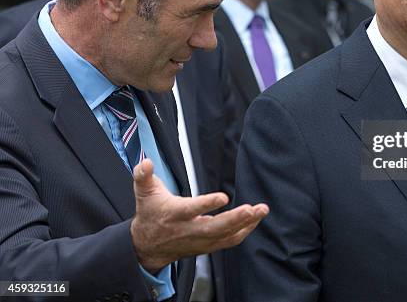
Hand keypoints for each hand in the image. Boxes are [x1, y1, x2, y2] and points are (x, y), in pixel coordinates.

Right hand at [130, 159, 268, 272]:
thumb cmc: (150, 213)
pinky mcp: (207, 245)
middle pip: (214, 227)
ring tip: (261, 210)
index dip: (206, 205)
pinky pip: (229, 241)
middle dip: (235, 219)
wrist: (147, 246)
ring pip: (225, 236)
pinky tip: (255, 220)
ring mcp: (200, 240)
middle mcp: (189, 230)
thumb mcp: (143, 193)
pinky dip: (244, 231)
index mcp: (174, 214)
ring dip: (246, 224)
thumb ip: (143, 176)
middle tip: (252, 208)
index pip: (191, 210)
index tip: (223, 197)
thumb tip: (146, 161)